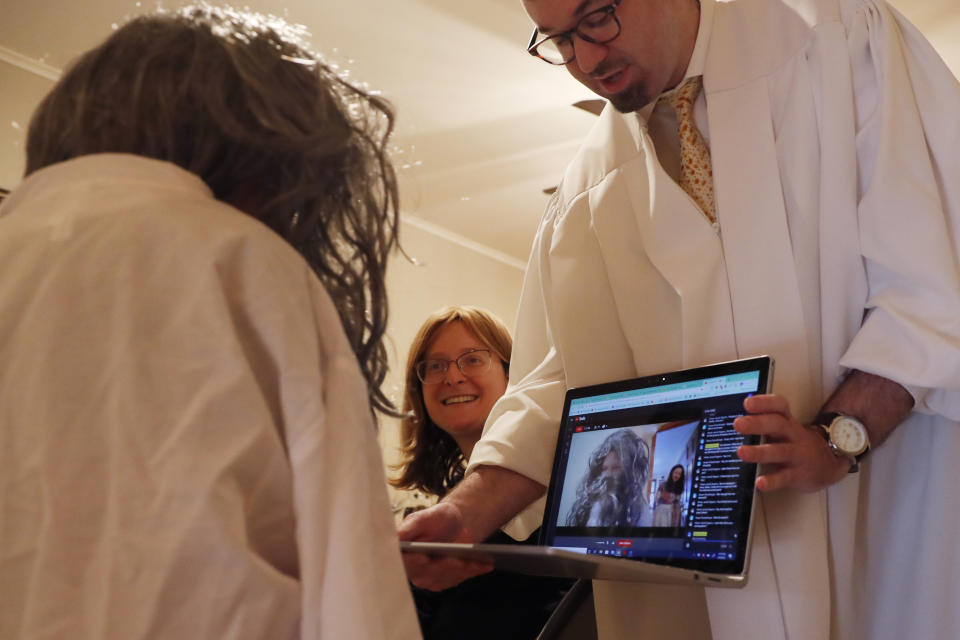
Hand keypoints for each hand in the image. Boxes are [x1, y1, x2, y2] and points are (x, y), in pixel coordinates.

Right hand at [397, 501, 492, 590]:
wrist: (454, 523)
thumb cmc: (435, 519)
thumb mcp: (421, 518)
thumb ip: (408, 529)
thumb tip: (396, 538)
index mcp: (404, 556)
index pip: (405, 563)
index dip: (413, 561)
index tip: (423, 556)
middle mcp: (416, 571)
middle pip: (429, 573)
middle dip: (443, 566)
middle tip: (456, 559)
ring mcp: (433, 578)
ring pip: (448, 576)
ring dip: (463, 568)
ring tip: (476, 561)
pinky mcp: (449, 580)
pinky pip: (462, 577)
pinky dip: (474, 569)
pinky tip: (486, 564)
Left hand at [734, 394, 849, 491]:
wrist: (829, 463)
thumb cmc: (796, 442)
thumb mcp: (784, 428)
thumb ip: (763, 421)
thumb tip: (733, 417)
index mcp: (787, 421)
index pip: (779, 406)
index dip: (764, 403)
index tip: (748, 403)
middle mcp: (794, 435)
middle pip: (777, 425)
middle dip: (757, 423)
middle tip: (738, 424)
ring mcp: (798, 454)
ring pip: (780, 451)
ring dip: (759, 452)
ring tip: (741, 452)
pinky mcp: (799, 474)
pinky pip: (785, 477)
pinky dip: (772, 481)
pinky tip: (760, 483)